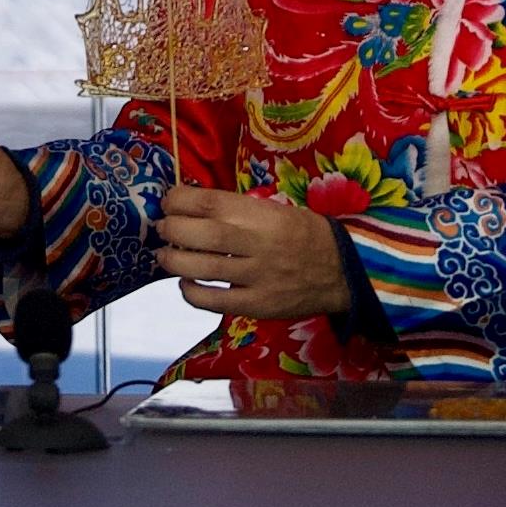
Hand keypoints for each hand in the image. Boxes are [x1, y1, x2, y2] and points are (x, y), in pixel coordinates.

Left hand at [155, 185, 350, 320]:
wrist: (344, 270)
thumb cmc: (302, 233)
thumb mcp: (274, 209)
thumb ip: (237, 210)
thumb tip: (190, 207)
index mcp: (261, 214)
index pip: (210, 202)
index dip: (179, 201)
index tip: (167, 202)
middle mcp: (258, 244)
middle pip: (202, 234)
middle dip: (172, 229)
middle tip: (161, 228)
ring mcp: (258, 277)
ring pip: (204, 268)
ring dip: (174, 261)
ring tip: (164, 256)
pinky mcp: (259, 306)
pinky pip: (216, 302)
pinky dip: (192, 293)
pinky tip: (185, 284)